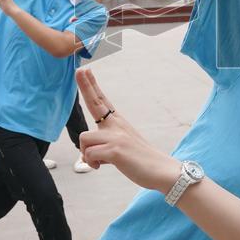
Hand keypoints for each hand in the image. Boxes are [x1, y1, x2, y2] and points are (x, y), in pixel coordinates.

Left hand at [75, 68, 181, 191]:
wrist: (160, 170)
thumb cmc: (140, 160)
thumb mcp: (121, 147)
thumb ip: (104, 146)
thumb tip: (87, 154)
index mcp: (118, 122)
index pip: (102, 100)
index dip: (92, 85)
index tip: (84, 70)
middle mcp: (116, 125)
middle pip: (95, 101)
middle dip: (85, 85)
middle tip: (79, 69)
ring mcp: (116, 136)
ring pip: (84, 138)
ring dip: (86, 153)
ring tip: (98, 162)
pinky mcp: (115, 150)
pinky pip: (89, 154)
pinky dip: (92, 163)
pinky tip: (102, 166)